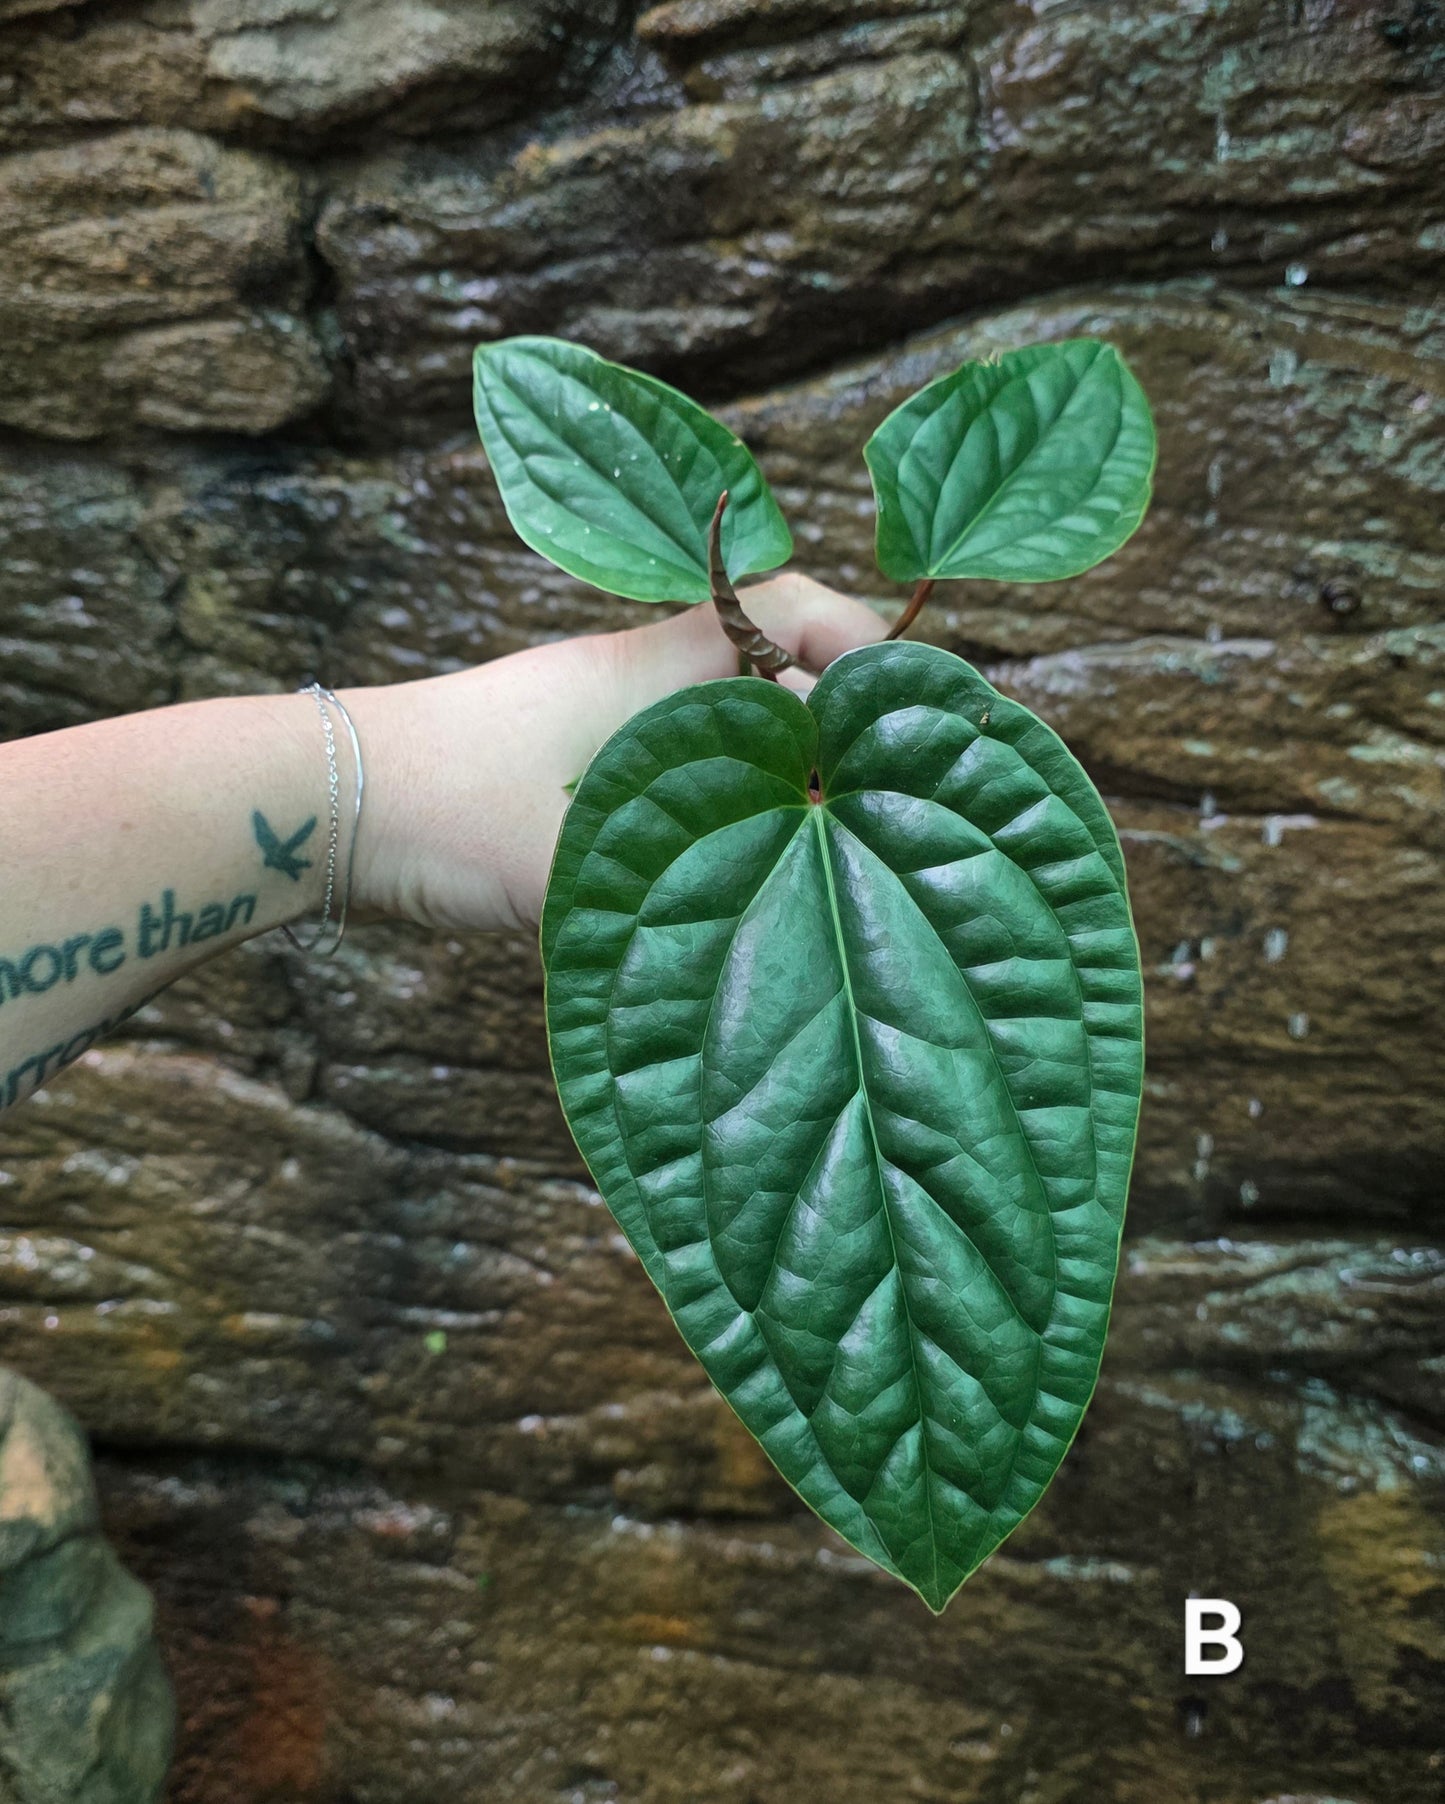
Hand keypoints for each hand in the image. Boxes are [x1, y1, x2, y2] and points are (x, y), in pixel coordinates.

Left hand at [343, 575, 885, 933]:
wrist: (323, 808)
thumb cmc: (448, 810)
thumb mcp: (583, 857)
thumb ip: (693, 890)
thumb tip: (798, 923)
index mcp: (656, 667)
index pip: (784, 604)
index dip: (857, 639)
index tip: (908, 701)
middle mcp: (638, 678)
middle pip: (769, 669)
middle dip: (834, 720)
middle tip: (888, 794)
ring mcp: (605, 719)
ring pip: (723, 725)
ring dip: (775, 767)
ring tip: (829, 836)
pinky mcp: (576, 768)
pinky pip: (679, 767)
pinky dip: (722, 800)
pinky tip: (739, 863)